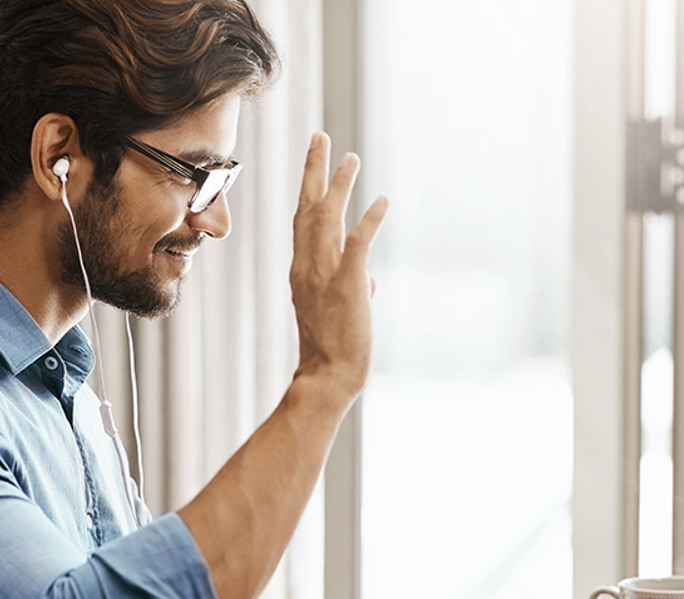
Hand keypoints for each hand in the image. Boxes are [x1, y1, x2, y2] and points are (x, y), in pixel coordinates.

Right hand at [290, 132, 387, 403]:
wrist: (329, 376)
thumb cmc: (332, 348)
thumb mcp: (338, 310)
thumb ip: (352, 287)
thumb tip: (368, 281)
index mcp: (301, 269)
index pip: (303, 219)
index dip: (308, 186)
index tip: (314, 159)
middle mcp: (307, 265)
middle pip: (308, 207)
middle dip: (314, 169)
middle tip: (320, 137)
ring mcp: (325, 274)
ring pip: (328, 218)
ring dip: (340, 185)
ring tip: (351, 158)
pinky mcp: (347, 285)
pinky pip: (357, 245)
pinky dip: (370, 220)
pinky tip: (382, 201)